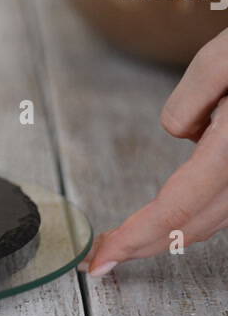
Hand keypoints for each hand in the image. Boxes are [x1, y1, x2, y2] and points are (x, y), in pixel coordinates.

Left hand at [80, 27, 227, 276]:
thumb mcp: (225, 57)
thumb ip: (191, 99)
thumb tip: (183, 135)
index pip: (177, 208)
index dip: (135, 238)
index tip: (100, 257)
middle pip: (195, 224)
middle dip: (144, 245)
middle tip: (103, 258)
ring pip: (216, 218)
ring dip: (170, 233)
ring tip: (127, 241)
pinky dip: (196, 213)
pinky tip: (169, 215)